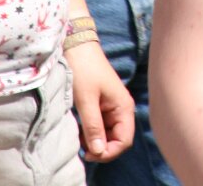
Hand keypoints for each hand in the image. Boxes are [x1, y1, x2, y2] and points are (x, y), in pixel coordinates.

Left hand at [67, 39, 134, 161]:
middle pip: (117, 140)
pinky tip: (81, 131)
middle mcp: (121, 108)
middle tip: (81, 149)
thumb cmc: (84, 70)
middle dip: (101, 148)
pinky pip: (101, 126)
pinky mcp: (103, 105)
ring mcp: (112, 107)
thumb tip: (98, 152)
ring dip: (95, 141)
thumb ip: (93, 127)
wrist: (78, 47)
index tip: (89, 154)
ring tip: (79, 139)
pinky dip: (92, 133)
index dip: (109, 152)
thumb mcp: (86, 101)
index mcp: (123, 107)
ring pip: (108, 134)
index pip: (124, 141)